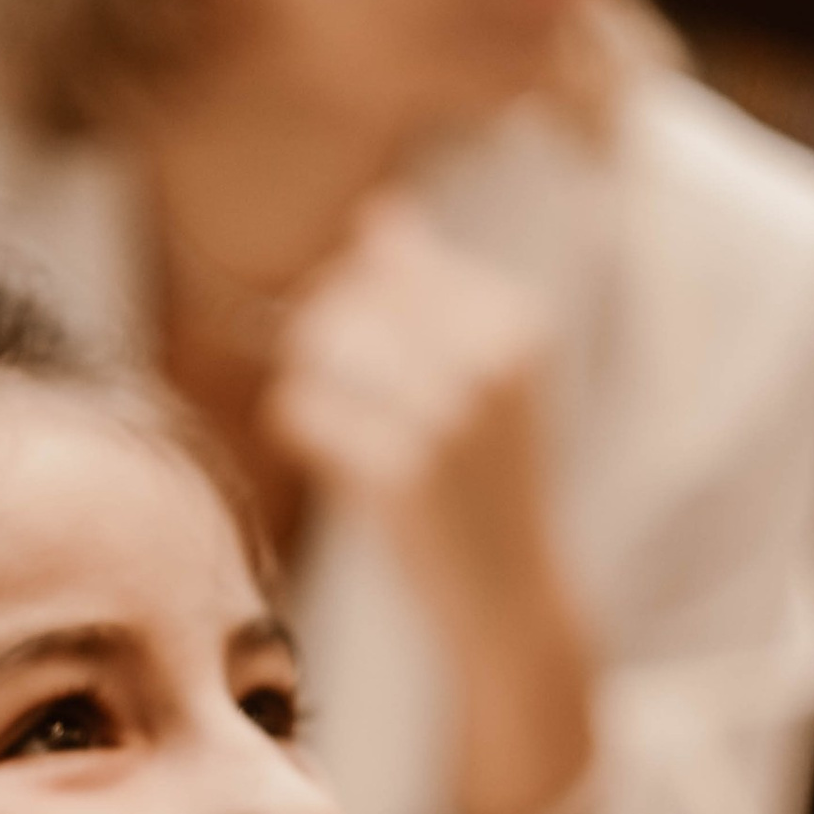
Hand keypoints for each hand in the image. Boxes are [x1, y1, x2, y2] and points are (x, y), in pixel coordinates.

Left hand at [265, 193, 594, 813]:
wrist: (511, 600)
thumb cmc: (483, 483)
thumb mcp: (485, 377)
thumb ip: (433, 292)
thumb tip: (381, 213)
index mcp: (516, 322)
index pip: (386, 257)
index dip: (350, 301)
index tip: (370, 360)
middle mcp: (489, 359)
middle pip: (344, 296)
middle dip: (318, 338)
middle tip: (336, 393)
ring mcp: (447, 415)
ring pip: (317, 346)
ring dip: (306, 381)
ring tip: (333, 421)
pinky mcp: (399, 472)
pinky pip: (299, 410)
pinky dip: (297, 430)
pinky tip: (325, 457)